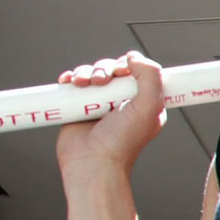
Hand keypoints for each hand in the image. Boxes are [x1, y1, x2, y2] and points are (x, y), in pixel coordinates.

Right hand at [55, 51, 167, 175]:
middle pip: (113, 69)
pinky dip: (71, 78)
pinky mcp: (78, 108)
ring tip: (82, 84)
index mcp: (144, 103)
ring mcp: (99, 105)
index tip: (123, 72)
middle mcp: (122, 102)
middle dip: (104, 68)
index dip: (130, 66)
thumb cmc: (122, 141)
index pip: (139, 72)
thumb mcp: (148, 107)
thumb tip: (134, 56)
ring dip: (85, 72)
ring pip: (92, 74)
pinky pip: (74, 85)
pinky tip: (69, 82)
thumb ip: (150, 77)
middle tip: (100, 81)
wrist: (92, 163)